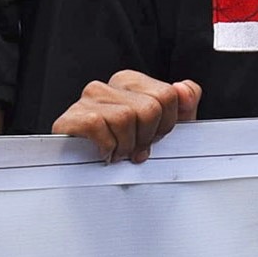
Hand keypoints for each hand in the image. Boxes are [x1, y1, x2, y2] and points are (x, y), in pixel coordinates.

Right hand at [52, 70, 197, 164]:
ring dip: (125, 146)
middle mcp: (108, 86)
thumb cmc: (124, 150)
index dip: (165, 125)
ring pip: (125, 118)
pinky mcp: (73, 117)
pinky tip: (103, 153)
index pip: (167, 95)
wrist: (84, 173)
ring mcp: (88, 100)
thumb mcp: (164, 127)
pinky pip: (99, 127)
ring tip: (118, 152)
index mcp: (129, 83)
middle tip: (134, 148)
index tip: (151, 138)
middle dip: (146, 137)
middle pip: (149, 108)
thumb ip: (184, 105)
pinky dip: (106, 147)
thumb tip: (184, 89)